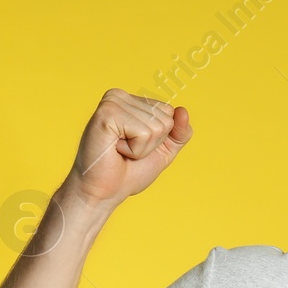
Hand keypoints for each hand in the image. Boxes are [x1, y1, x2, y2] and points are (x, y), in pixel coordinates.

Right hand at [64, 89, 192, 209]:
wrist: (104, 191)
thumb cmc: (129, 171)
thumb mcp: (164, 150)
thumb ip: (179, 132)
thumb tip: (183, 111)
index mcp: (130, 100)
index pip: (169, 112)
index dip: (161, 138)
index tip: (136, 145)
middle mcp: (119, 96)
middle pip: (165, 117)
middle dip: (152, 143)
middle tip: (127, 150)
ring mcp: (111, 102)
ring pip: (156, 126)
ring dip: (142, 148)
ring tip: (120, 150)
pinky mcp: (107, 114)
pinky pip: (143, 133)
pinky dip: (135, 150)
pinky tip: (115, 149)